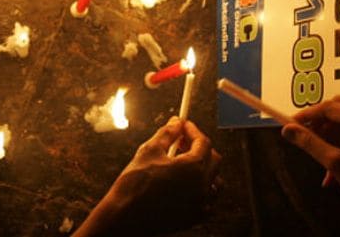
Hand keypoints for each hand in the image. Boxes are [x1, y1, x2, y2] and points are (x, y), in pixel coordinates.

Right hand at [73, 117, 221, 235]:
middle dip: (199, 147)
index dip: (193, 130)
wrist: (125, 216)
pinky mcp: (194, 217)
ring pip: (214, 181)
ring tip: (184, 164)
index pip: (203, 142)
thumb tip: (176, 122)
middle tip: (181, 141)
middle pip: (213, 159)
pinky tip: (185, 185)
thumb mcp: (150, 150)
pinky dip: (201, 189)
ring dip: (204, 168)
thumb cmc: (135, 183)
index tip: (183, 125)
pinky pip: (207, 199)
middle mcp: (202, 186)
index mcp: (194, 168)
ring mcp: (200, 204)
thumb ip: (168, 133)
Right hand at [281, 95, 339, 206]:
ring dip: (330, 133)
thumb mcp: (336, 163)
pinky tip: (333, 160)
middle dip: (320, 122)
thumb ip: (310, 143)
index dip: (308, 115)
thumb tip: (289, 130)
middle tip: (304, 133)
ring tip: (319, 151)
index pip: (330, 107)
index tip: (292, 123)